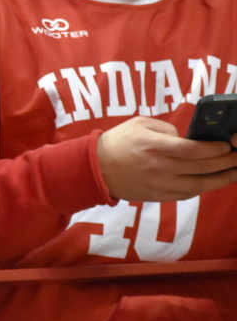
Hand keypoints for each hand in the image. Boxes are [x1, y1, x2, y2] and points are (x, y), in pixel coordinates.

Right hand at [98, 116, 236, 200]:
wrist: (96, 168)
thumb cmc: (118, 142)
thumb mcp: (139, 124)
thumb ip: (167, 130)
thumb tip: (188, 140)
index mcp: (154, 146)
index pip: (192, 150)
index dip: (214, 148)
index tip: (226, 145)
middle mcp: (159, 167)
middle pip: (201, 167)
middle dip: (225, 161)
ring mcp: (160, 184)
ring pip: (199, 185)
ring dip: (221, 179)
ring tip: (235, 172)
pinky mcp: (159, 196)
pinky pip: (188, 194)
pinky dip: (204, 187)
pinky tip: (213, 181)